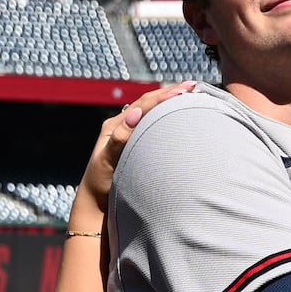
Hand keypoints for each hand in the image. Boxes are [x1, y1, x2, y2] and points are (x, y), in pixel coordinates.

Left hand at [74, 83, 193, 220]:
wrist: (96, 205)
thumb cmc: (100, 185)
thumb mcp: (106, 160)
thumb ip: (120, 138)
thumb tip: (135, 113)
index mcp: (115, 126)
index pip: (143, 105)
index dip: (164, 96)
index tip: (184, 90)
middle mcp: (122, 127)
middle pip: (148, 104)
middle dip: (170, 94)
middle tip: (193, 86)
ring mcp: (129, 136)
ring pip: (152, 113)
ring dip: (169, 102)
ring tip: (189, 94)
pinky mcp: (136, 147)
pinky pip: (153, 127)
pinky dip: (166, 117)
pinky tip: (178, 115)